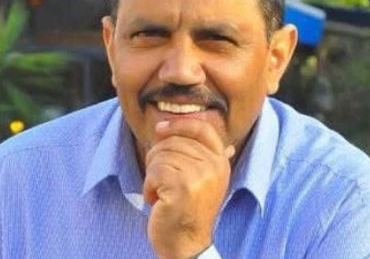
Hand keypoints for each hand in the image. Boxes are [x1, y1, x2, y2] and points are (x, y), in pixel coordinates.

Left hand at [143, 119, 234, 258]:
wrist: (186, 245)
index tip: (160, 129)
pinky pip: (154, 171)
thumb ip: (207, 157)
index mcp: (220, 162)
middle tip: (157, 178)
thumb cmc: (189, 210)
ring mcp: (200, 176)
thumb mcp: (205, 180)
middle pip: (174, 141)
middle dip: (157, 157)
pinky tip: (155, 200)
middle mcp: (214, 167)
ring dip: (152, 175)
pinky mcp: (182, 187)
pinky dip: (148, 186)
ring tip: (159, 192)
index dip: (179, 124)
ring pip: (161, 155)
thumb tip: (220, 136)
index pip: (202, 128)